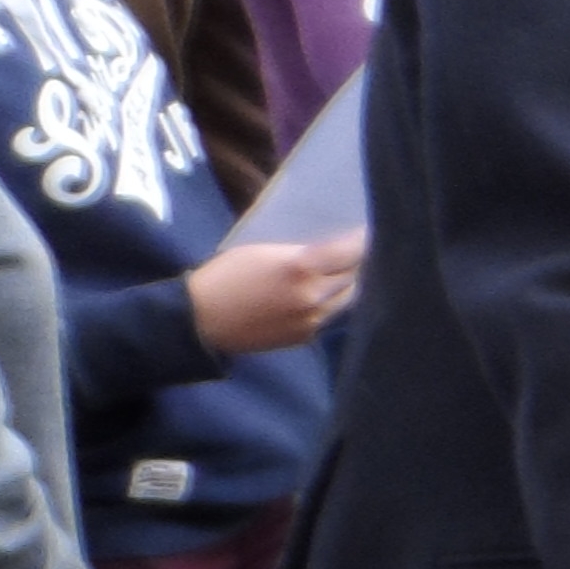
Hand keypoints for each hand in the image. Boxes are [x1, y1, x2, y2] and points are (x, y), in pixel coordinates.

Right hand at [188, 235, 365, 353]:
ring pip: (346, 299)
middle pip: (354, 276)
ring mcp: (312, 320)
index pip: (351, 251)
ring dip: (347, 284)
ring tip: (346, 272)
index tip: (369, 231)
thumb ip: (299, 251)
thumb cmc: (225, 276)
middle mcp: (314, 295)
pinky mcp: (305, 337)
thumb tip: (329, 249)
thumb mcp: (262, 250)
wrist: (201, 320)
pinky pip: (329, 316)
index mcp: (301, 268)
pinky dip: (330, 303)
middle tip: (357, 252)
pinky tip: (324, 294)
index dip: (363, 240)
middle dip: (357, 263)